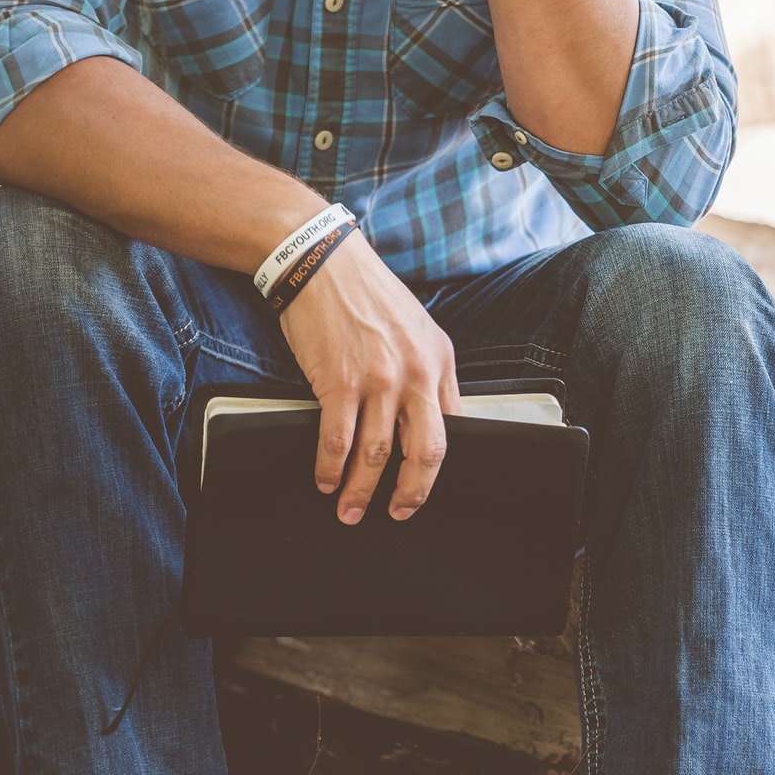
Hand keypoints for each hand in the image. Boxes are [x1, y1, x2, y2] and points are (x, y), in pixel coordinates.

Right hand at [278, 233, 462, 522]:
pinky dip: (329, 467)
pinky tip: (324, 480)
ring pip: (377, 454)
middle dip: (411, 492)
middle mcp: (416, 374)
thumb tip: (434, 416)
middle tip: (398, 513)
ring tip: (349, 509)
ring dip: (361, 489)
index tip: (425, 485)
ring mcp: (378, 380)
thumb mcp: (418, 329)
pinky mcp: (338, 382)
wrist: (321, 262)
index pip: (453, 427)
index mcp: (440, 362)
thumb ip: (429, 372)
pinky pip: (337, 440)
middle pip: (425, 451)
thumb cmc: (367, 295)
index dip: (439, 465)